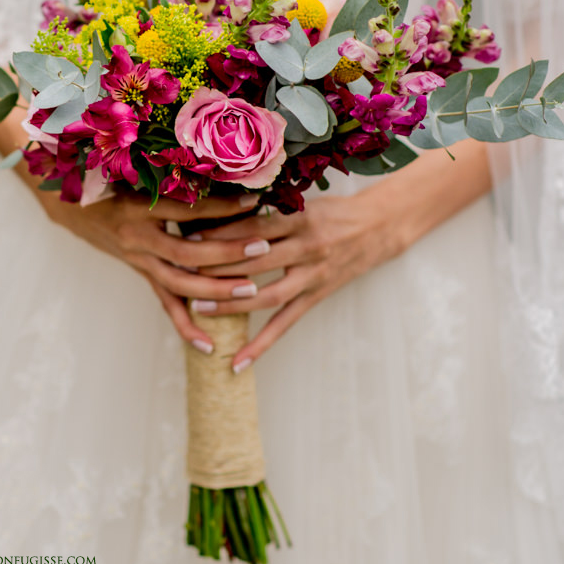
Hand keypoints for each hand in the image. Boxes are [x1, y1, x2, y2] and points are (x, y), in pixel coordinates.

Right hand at [38, 190, 272, 350]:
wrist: (71, 206)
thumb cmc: (109, 182)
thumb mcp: (136, 174)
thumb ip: (173, 177)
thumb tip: (221, 171)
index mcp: (139, 208)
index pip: (186, 211)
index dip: (220, 207)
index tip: (254, 201)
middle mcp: (138, 238)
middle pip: (188, 253)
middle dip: (227, 253)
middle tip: (262, 248)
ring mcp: (139, 260)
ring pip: (180, 283)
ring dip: (216, 289)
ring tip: (251, 291)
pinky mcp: (142, 274)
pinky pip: (166, 303)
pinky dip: (187, 326)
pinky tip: (209, 345)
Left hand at [195, 189, 403, 371]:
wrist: (381, 225)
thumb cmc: (333, 209)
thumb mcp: (302, 200)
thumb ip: (266, 206)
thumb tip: (218, 209)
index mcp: (300, 218)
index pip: (253, 226)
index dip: (220, 232)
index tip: (187, 235)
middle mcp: (308, 247)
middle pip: (256, 261)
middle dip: (217, 267)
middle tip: (182, 271)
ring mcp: (313, 275)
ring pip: (267, 294)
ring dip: (232, 305)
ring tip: (199, 309)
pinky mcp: (317, 296)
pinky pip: (286, 324)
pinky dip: (261, 344)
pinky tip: (237, 362)